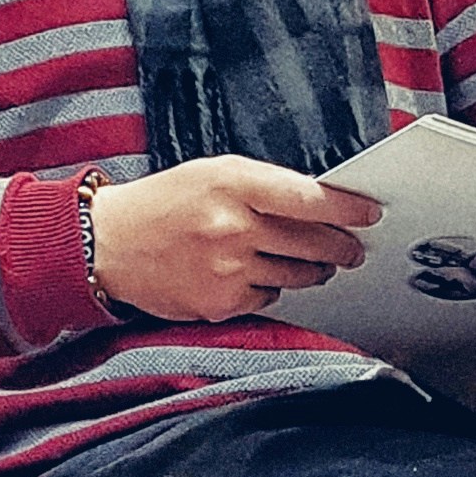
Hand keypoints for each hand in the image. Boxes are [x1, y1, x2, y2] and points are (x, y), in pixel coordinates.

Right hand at [85, 158, 382, 327]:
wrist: (108, 245)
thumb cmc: (162, 204)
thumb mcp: (211, 173)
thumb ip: (262, 186)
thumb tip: (317, 203)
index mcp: (233, 183)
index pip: (310, 198)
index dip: (347, 208)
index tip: (368, 213)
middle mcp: (233, 226)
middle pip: (313, 242)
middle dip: (340, 246)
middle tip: (351, 248)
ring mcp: (228, 269)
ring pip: (298, 275)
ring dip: (312, 270)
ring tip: (312, 263)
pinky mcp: (221, 303)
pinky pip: (268, 299)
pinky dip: (269, 289)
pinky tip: (254, 275)